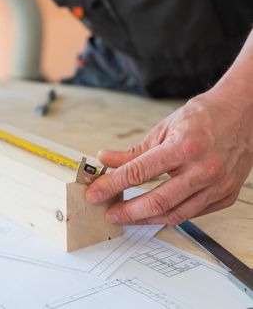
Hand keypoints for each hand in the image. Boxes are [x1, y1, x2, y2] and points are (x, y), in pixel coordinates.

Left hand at [85, 90, 252, 224]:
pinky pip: (192, 213)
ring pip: (175, 214)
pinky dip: (170, 215)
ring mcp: (217, 185)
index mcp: (184, 147)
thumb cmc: (204, 117)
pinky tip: (153, 213)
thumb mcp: (164, 128)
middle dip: (127, 211)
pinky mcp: (225, 196)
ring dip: (146, 219)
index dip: (112, 185)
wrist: (243, 114)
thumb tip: (106, 160)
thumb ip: (134, 151)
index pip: (139, 172)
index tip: (95, 193)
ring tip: (127, 217)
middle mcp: (203, 169)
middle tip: (109, 213)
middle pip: (157, 200)